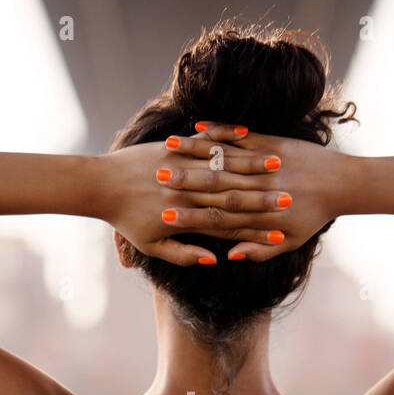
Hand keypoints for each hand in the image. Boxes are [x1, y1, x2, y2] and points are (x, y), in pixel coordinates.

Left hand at [94, 134, 287, 265]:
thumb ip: (185, 254)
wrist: (102, 186)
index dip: (255, 222)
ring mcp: (180, 165)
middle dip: (263, 192)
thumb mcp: (154, 245)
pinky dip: (225, 138)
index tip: (279, 223)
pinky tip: (246, 136)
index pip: (227, 219)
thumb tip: (217, 258)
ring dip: (251, 162)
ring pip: (222, 164)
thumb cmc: (127, 221)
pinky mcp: (173, 146)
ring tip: (277, 162)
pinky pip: (205, 141)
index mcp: (185, 215)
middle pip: (232, 190)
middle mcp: (186, 190)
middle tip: (291, 192)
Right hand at [162, 122, 349, 261]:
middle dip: (183, 183)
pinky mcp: (272, 142)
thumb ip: (258, 250)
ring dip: (194, 153)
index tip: (165, 217)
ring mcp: (265, 163)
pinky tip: (197, 127)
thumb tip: (225, 257)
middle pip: (214, 187)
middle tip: (155, 180)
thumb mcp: (290, 241)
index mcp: (261, 216)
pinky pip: (240, 136)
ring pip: (223, 159)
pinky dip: (219, 131)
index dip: (190, 218)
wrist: (343, 184)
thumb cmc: (313, 215)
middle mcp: (260, 189)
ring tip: (167, 150)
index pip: (218, 219)